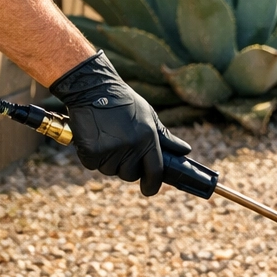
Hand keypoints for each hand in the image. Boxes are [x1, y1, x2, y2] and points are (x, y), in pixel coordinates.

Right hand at [49, 51, 191, 195]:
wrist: (92, 87)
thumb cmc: (123, 101)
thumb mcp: (148, 115)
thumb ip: (165, 137)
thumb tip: (185, 150)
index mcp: (148, 138)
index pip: (154, 171)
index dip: (152, 185)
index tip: (148, 189)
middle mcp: (131, 147)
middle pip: (130, 174)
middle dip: (126, 165)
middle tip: (120, 145)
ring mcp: (110, 151)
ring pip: (110, 170)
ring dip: (108, 160)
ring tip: (106, 136)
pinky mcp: (91, 152)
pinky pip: (93, 165)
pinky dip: (92, 156)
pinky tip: (94, 137)